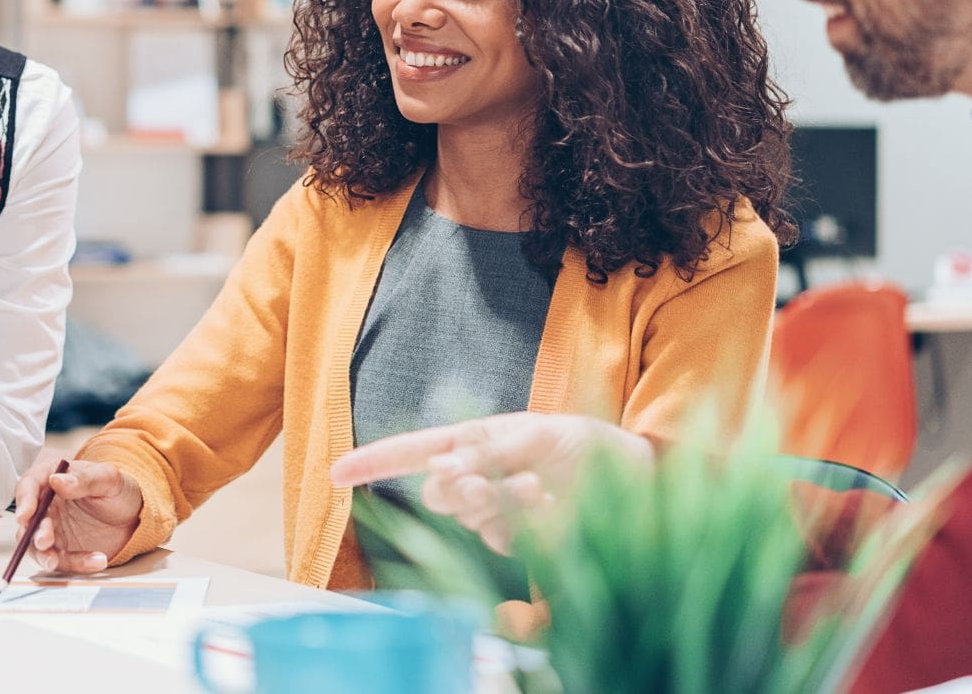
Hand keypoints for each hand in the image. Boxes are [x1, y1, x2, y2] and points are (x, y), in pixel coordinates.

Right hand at [11, 450, 143, 575]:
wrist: (133, 515)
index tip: (26, 515)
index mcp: (51, 478)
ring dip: (45, 555)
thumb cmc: (117, 490)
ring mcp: (52, 529)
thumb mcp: (107, 478)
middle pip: (28, 520)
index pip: (28, 486)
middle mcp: (46, 505)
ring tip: (57, 561)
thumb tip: (56, 480)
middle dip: (34, 533)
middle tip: (45, 541)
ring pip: (37, 546)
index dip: (24, 501)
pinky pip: (61, 561)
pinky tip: (96, 560)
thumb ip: (83, 479)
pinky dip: (75, 564)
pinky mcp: (62, 550)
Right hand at [330, 412, 652, 554]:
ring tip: (539, 486)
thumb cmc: (584, 441)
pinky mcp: (520, 539)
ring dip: (501, 501)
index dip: (371, 462)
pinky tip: (554, 506)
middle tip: (494, 480)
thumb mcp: (536, 432)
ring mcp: (497, 510)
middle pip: (436, 494)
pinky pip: (502, 538)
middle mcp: (477, 476)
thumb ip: (488, 451)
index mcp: (472, 441)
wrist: (636, 477)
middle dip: (459, 488)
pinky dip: (526, 522)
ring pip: (469, 518)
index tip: (335, 473)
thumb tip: (443, 470)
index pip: (410, 452)